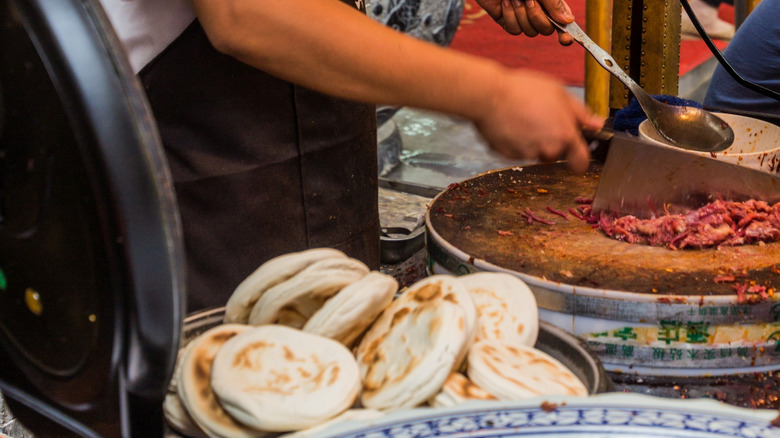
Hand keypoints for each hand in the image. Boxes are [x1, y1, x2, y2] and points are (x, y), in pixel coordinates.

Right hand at [473, 69, 603, 173]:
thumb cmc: (523, 90)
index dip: (580, 161)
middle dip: (550, 142)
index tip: (576, 157)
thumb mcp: (559, 93)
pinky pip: (516, 150)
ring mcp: (526, 154)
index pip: (580, 162)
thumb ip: (580, 113)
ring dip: (531, 140)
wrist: (489, 96)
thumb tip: (597, 124)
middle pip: (554, 154)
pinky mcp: (508, 155)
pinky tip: (509, 123)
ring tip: (522, 117)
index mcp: (565, 135)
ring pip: (534, 152)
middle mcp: (547, 149)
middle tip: (539, 120)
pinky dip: (514, 140)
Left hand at [474, 0, 575, 44]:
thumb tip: (568, 21)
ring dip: (521, 14)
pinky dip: (509, 16)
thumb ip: (554, 3)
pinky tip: (505, 2)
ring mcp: (522, 17)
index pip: (563, 22)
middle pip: (545, 30)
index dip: (566, 33)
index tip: (565, 40)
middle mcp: (538, 10)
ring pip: (529, 32)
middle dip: (537, 17)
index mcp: (550, 2)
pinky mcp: (507, 20)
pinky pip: (514, 30)